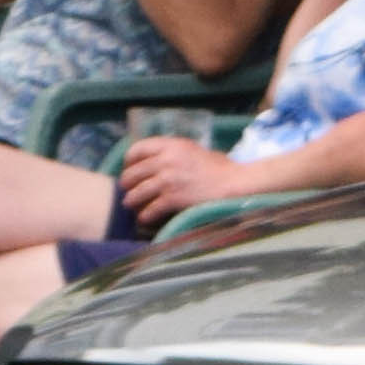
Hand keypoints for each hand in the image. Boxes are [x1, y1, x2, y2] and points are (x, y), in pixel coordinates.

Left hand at [118, 134, 250, 225]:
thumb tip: (153, 162)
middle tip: (130, 191)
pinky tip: (146, 218)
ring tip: (134, 206)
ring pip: (136, 194)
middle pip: (131, 174)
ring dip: (132, 202)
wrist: (236, 184)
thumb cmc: (220, 168)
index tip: (130, 169)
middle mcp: (166, 161)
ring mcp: (168, 180)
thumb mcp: (194, 150)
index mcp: (171, 145)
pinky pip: (149, 210)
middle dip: (128, 185)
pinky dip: (145, 216)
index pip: (136, 150)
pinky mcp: (172, 199)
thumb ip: (173, 153)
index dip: (128, 162)